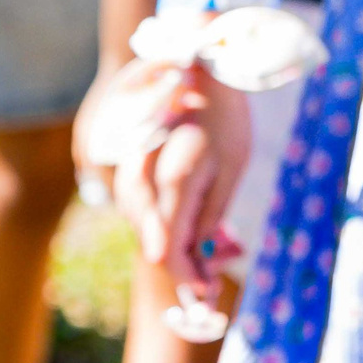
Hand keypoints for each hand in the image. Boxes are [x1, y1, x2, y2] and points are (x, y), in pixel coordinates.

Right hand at [115, 67, 252, 300]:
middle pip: (153, 241)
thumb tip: (200, 257)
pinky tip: (185, 224)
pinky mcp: (130, 164)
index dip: (187, 278)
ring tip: (207, 254)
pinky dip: (160, 220)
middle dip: (181, 266)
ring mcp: (131, 171)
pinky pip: (139, 204)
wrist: (199, 65)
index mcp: (174, 183)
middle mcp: (144, 181)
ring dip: (170, 243)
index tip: (207, 296)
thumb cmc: (224, 115)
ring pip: (142, 225)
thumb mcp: (231, 166)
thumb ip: (210, 212)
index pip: (170, 250)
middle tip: (210, 286)